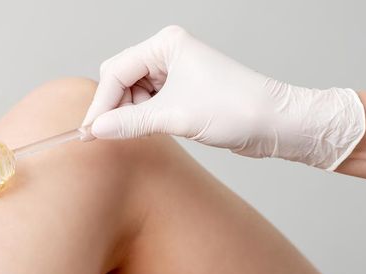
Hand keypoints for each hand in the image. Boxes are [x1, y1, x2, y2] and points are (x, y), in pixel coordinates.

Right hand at [81, 25, 365, 169]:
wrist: (275, 123)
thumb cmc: (236, 109)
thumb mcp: (174, 117)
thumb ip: (130, 123)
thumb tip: (96, 129)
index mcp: (166, 44)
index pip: (116, 71)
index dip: (101, 103)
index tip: (90, 131)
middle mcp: (169, 53)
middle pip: (120, 79)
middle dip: (113, 108)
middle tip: (105, 136)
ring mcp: (176, 71)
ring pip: (133, 93)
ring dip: (128, 116)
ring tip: (132, 136)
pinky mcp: (183, 91)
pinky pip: (148, 103)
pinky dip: (142, 119)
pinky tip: (144, 133)